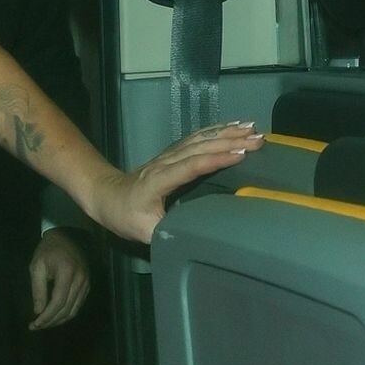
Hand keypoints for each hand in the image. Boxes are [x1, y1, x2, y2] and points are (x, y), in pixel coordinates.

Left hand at [28, 230, 91, 329]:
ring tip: (44, 324)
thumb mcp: (37, 267)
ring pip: (74, 310)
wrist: (66, 237)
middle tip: (36, 327)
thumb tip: (38, 312)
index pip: (58, 303)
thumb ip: (38, 290)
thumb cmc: (48, 251)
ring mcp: (86, 283)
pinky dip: (67, 314)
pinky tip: (55, 317)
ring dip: (59, 321)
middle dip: (51, 321)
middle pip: (66, 309)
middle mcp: (80, 280)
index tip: (34, 324)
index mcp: (67, 273)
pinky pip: (78, 305)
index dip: (46, 317)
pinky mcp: (87, 286)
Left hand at [86, 123, 264, 245]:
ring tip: (253, 128)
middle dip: (229, 141)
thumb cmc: (124, 216)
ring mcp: (168, 156)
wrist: (105, 194)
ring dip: (226, 133)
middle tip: (258, 139)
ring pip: (199, 140)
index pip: (189, 167)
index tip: (241, 154)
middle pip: (198, 148)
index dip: (215, 160)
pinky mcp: (172, 153)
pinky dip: (216, 131)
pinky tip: (234, 126)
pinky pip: (197, 139)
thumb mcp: (143, 232)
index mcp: (157, 182)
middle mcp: (164, 164)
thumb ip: (166, 234)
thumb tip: (195, 238)